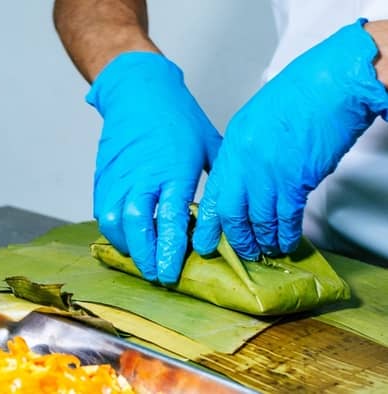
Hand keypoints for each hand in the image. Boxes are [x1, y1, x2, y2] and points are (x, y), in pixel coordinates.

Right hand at [89, 52, 220, 282]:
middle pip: (136, 226)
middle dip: (145, 256)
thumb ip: (218, 180)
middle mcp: (142, 177)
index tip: (172, 272)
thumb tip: (231, 209)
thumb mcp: (208, 145)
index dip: (170, 250)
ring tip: (141, 259)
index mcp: (173, 171)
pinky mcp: (103, 175)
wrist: (138, 90)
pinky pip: (101, 209)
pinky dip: (112, 228)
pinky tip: (125, 236)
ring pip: (113, 221)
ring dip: (126, 246)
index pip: (170, 220)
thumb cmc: (177, 116)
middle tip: (157, 275)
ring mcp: (119, 176)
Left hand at [193, 19, 387, 259]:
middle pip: (230, 211)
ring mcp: (268, 172)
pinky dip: (286, 233)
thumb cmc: (301, 93)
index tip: (204, 239)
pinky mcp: (296, 181)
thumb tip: (245, 177)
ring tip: (266, 250)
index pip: (214, 191)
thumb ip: (246, 151)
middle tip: (241, 251)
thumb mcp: (257, 120)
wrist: (333, 83)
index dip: (208, 220)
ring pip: (258, 219)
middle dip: (235, 237)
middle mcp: (245, 161)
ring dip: (263, 240)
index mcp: (233, 144)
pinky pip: (285, 217)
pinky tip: (287, 241)